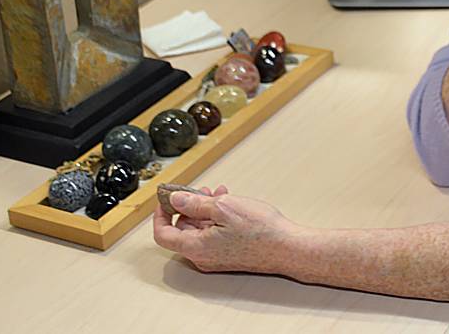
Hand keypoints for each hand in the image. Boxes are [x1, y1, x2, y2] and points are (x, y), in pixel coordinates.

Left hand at [152, 187, 299, 273]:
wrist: (287, 248)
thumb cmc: (261, 231)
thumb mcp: (224, 207)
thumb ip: (195, 204)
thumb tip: (175, 200)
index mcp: (196, 248)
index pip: (163, 234)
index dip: (161, 214)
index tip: (166, 198)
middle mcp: (202, 257)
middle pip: (182, 230)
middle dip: (187, 207)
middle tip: (199, 190)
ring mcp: (216, 257)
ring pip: (199, 230)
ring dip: (204, 209)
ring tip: (218, 194)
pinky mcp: (228, 255)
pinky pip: (213, 234)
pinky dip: (216, 218)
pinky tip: (228, 203)